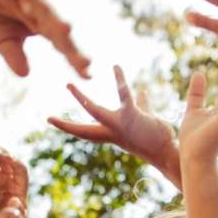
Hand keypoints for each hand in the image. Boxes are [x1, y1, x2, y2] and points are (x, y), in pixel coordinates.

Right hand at [0, 0, 89, 77]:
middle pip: (58, 29)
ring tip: (66, 29)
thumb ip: (14, 55)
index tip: (88, 75)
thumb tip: (25, 75)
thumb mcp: (1, 41)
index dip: (75, 59)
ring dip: (54, 16)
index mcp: (42, 27)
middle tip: (85, 61)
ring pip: (43, 6)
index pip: (62, 45)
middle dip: (72, 45)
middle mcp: (39, 10)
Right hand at [48, 65, 177, 172]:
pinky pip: (123, 95)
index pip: (86, 132)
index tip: (51, 121)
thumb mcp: (145, 118)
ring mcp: (120, 126)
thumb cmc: (158, 136)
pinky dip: (120, 80)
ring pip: (95, 112)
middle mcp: (112, 133)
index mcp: (112, 134)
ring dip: (80, 100)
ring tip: (68, 86)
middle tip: (48, 119)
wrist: (169, 150)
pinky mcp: (132, 116)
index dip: (68, 127)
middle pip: (83, 131)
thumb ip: (141, 104)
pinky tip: (115, 67)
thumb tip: (141, 92)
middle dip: (66, 126)